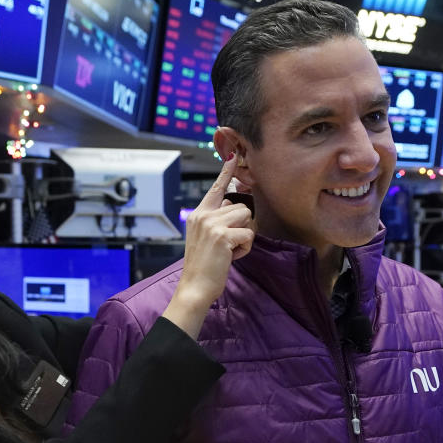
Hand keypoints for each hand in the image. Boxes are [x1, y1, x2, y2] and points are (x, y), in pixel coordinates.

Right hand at [161, 156, 254, 338]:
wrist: (194, 287)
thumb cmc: (203, 266)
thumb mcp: (205, 237)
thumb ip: (217, 219)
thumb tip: (232, 202)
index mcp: (198, 215)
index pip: (215, 188)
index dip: (226, 172)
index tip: (233, 155)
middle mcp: (203, 215)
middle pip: (240, 207)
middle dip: (241, 226)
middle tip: (228, 245)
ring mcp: (212, 224)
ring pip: (246, 218)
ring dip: (244, 237)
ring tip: (229, 250)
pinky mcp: (222, 235)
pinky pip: (248, 234)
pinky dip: (245, 248)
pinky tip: (231, 257)